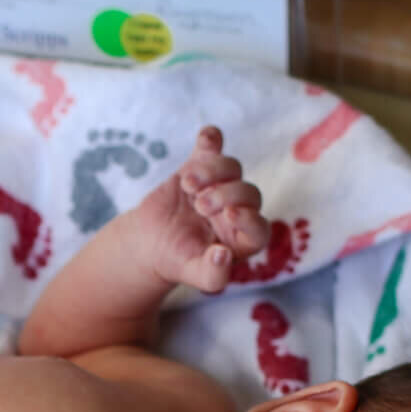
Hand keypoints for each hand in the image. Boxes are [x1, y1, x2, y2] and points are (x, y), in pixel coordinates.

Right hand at [135, 125, 270, 294]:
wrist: (150, 243)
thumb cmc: (178, 261)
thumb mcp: (193, 275)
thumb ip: (212, 275)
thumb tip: (223, 255)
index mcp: (244, 238)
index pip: (260, 227)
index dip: (250, 218)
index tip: (229, 214)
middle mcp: (239, 209)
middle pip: (248, 193)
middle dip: (225, 195)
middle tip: (200, 205)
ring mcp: (220, 185)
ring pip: (231, 167)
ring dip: (212, 171)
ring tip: (188, 184)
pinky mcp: (200, 167)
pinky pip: (211, 147)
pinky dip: (211, 139)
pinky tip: (207, 136)